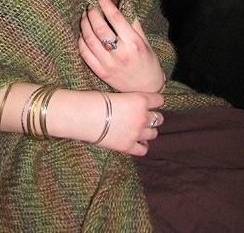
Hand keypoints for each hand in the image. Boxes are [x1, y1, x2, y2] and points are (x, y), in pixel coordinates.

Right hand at [49, 88, 164, 155]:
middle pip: (159, 118)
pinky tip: (137, 142)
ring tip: (140, 130)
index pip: (159, 99)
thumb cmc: (96, 100)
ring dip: (148, 131)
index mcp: (140, 100)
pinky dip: (142, 146)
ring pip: (153, 134)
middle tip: (146, 117)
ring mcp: (137, 133)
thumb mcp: (117, 94)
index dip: (156, 101)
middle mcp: (143, 117)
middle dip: (153, 117)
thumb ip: (130, 101)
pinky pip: (143, 149)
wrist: (85, 116)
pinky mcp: (128, 146)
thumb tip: (130, 105)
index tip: (152, 102)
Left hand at [79, 0, 164, 92]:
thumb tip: (122, 3)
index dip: (104, 3)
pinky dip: (81, 41)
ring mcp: (109, 64)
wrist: (146, 88)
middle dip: (91, 13)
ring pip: (90, 40)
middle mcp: (121, 53)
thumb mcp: (145, 41)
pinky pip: (85, 54)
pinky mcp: (101, 73)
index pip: (115, 17)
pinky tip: (83, 34)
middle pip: (99, 27)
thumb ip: (133, 22)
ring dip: (84, 25)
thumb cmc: (147, 61)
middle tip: (90, 6)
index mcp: (134, 42)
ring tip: (85, 16)